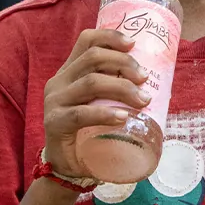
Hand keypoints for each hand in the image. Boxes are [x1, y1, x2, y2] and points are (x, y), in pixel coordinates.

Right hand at [43, 28, 149, 177]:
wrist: (65, 167)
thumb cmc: (88, 132)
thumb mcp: (99, 104)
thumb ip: (113, 90)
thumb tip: (150, 81)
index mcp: (68, 72)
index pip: (86, 41)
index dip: (110, 37)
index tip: (133, 44)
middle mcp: (59, 81)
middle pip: (92, 58)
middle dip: (124, 64)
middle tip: (145, 78)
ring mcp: (54, 101)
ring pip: (91, 83)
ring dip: (122, 88)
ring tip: (143, 100)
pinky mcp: (54, 123)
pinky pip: (81, 114)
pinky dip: (105, 113)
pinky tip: (122, 118)